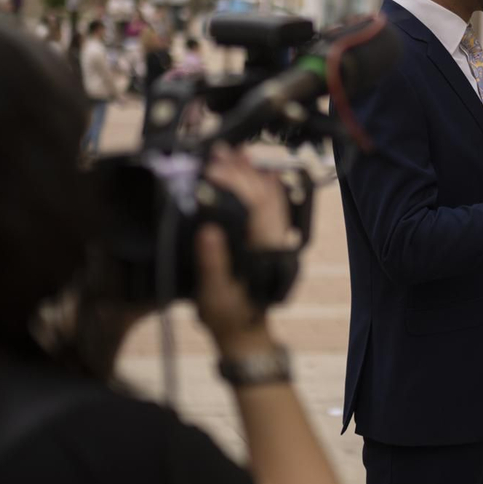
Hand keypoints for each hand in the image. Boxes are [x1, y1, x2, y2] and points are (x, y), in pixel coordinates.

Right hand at [192, 147, 292, 350]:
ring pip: (270, 199)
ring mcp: (273, 239)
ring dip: (252, 174)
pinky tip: (254, 173)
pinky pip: (270, 208)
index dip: (236, 180)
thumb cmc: (228, 315)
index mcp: (262, 248)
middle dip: (242, 169)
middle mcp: (273, 240)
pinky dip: (262, 187)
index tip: (214, 164)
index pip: (255, 203)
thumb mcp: (214, 293)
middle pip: (264, 195)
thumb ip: (212, 262)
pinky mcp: (268, 241)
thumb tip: (209, 229)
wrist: (244, 333)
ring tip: (235, 152)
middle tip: (220, 150)